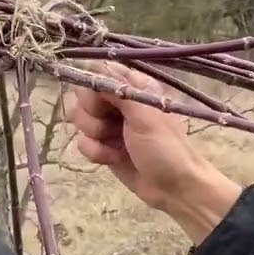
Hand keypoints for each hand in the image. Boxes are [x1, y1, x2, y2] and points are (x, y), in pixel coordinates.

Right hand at [65, 61, 241, 243]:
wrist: (174, 189)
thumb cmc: (166, 148)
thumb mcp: (145, 114)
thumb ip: (118, 89)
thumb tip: (94, 65)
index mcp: (134, 86)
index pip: (99, 71)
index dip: (94, 86)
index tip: (103, 102)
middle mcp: (119, 102)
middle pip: (83, 94)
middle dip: (92, 113)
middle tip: (112, 126)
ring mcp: (110, 124)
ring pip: (79, 118)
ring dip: (94, 134)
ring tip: (116, 145)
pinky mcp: (103, 146)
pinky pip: (82, 142)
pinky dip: (95, 152)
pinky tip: (112, 159)